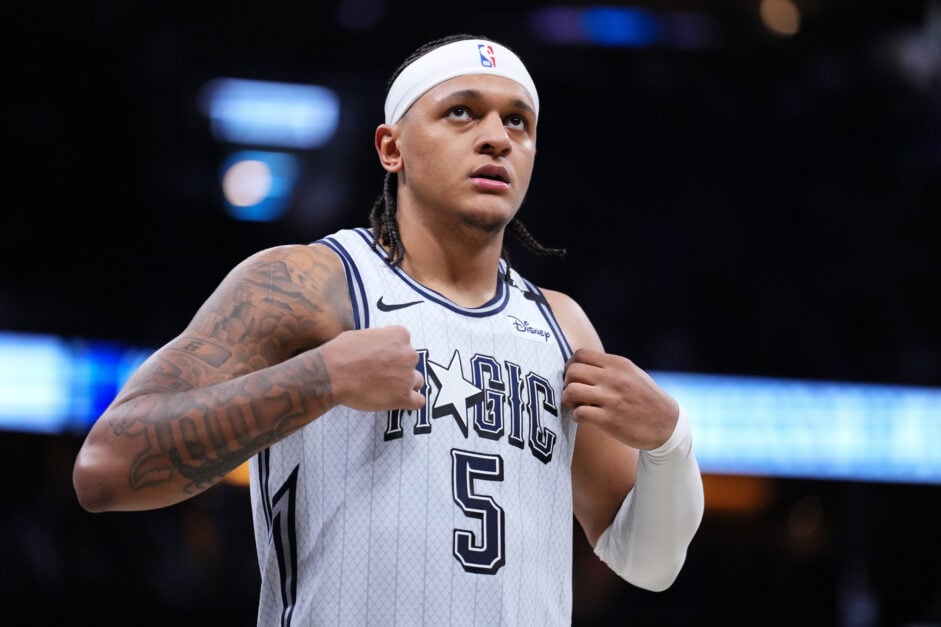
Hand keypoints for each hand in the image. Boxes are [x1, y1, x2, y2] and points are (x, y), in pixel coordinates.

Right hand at [318, 326, 424, 410]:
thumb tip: (378, 347)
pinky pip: (418, 401)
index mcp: (400, 335)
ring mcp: (408, 376)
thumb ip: (378, 340)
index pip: (404, 343)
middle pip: (410, 362)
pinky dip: (410, 402)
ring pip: (416, 381)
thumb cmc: (341, 352)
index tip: (380, 358)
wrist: (332, 374)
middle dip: (399, 368)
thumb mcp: (361, 334)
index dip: (391, 352)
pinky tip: (398, 402)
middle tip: (380, 374)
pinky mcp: (404, 396)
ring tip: (386, 389)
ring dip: (405, 384)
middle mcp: (409, 354)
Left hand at [562, 348, 677, 449]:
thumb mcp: (632, 374)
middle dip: (566, 382)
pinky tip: (584, 417)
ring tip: (576, 405)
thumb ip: (609, 367)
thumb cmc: (647, 399)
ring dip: (568, 399)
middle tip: (572, 392)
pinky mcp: (609, 419)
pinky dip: (577, 415)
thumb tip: (582, 365)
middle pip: (572, 371)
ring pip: (571, 391)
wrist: (667, 425)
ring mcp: (611, 399)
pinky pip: (579, 413)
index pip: (580, 355)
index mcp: (618, 364)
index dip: (571, 366)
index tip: (574, 377)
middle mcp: (614, 378)